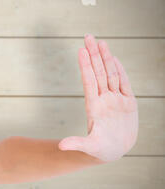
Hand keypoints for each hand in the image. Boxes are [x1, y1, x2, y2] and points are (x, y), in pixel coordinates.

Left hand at [58, 34, 138, 162]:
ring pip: (111, 74)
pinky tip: (114, 58)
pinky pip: (124, 83)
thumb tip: (61, 147)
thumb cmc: (99, 150)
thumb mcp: (89, 147)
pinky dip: (120, 71)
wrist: (113, 152)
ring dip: (106, 58)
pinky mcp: (128, 103)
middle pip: (99, 72)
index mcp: (94, 107)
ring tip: (100, 42)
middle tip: (88, 36)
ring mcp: (115, 100)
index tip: (81, 51)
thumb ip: (76, 144)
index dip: (86, 66)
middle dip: (94, 54)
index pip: (89, 81)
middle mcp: (104, 100)